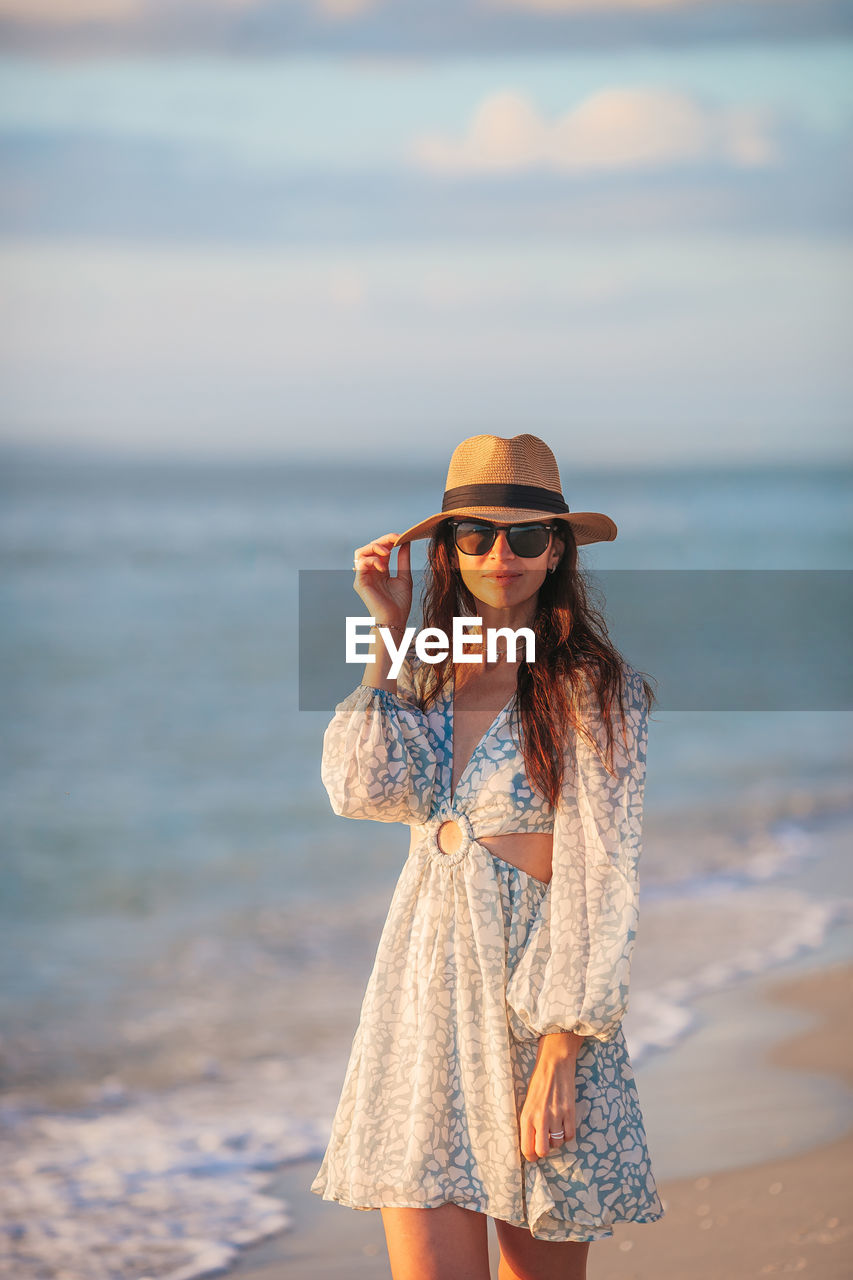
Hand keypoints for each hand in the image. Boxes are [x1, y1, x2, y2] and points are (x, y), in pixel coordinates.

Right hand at [352, 534, 412, 632]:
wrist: (395, 620)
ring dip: (374, 547)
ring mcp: (363, 576)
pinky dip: (371, 560)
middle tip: (395, 539)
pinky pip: (360, 564)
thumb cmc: (400, 604)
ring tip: (388, 551)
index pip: (381, 549)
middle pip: (370, 547)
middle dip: (383, 540)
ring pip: (361, 552)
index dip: (389, 540)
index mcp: (381, 570)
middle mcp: (370, 571)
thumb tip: (406, 542)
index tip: (401, 536)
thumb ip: (403, 560)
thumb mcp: (405, 577)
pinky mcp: (359, 582)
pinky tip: (383, 566)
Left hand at [518, 1036, 578, 1160]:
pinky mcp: (569, 1112)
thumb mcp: (527, 1103)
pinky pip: (570, 1135)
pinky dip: (567, 1134)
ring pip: (558, 1143)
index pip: (527, 1148)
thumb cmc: (539, 1083)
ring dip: (557, 1140)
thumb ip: (529, 1122)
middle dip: (544, 1151)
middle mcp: (540, 1118)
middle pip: (543, 1151)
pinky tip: (564, 1125)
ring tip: (554, 1128)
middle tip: (545, 1144)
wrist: (554, 1065)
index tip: (534, 1155)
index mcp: (527, 1116)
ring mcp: (556, 1115)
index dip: (531, 1156)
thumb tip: (531, 1143)